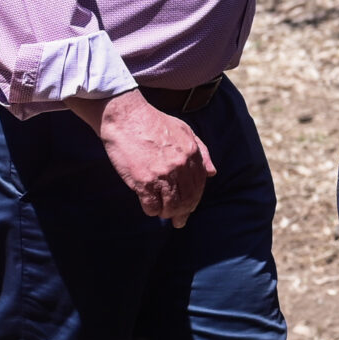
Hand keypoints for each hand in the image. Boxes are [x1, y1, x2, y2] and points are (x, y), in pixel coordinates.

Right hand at [76, 89, 213, 225]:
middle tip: (179, 221)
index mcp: (192, 154)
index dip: (195, 199)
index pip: (199, 185)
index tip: (190, 207)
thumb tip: (212, 173)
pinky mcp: (143, 181)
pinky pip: (151, 205)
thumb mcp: (185, 131)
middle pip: (187, 198)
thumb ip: (201, 152)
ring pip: (171, 205)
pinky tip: (150, 209)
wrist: (127, 118)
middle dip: (184, 212)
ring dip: (168, 213)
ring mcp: (162, 174)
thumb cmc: (154, 123)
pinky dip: (152, 211)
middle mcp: (180, 166)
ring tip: (164, 215)